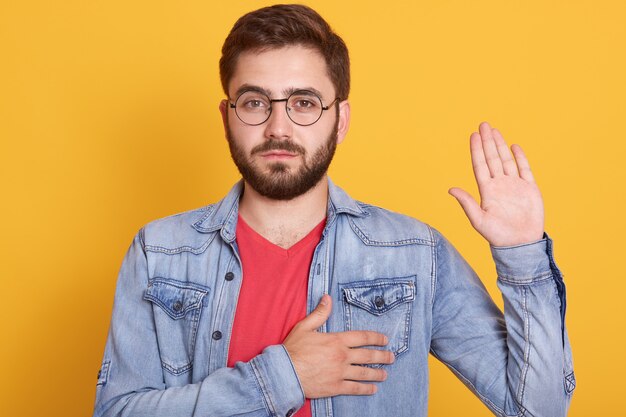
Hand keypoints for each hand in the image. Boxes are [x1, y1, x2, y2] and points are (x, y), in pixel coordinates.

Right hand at [283, 295, 393, 397]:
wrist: (284, 373)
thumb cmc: (293, 349)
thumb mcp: (305, 327)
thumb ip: (319, 313)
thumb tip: (327, 297)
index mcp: (337, 340)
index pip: (362, 337)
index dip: (376, 338)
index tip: (385, 340)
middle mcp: (342, 356)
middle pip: (368, 356)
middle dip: (382, 356)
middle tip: (391, 357)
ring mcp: (340, 373)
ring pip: (364, 373)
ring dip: (377, 373)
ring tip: (385, 374)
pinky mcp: (335, 387)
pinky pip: (355, 388)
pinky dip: (365, 388)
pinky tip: (373, 388)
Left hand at [448, 122, 543, 246]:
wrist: (520, 244)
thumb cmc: (497, 235)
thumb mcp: (478, 220)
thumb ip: (467, 203)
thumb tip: (451, 189)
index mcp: (487, 191)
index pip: (480, 165)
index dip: (476, 150)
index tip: (473, 135)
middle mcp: (499, 185)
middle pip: (492, 158)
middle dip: (488, 141)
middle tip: (483, 124)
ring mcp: (515, 185)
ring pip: (506, 160)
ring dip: (501, 145)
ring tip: (495, 131)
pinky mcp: (529, 189)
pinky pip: (525, 169)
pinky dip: (520, 157)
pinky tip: (514, 146)